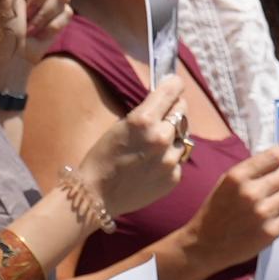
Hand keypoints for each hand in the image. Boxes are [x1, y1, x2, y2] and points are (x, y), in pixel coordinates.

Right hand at [70, 72, 194, 227]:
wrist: (97, 195)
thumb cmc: (102, 156)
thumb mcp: (121, 125)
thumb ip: (147, 113)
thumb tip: (166, 101)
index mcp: (144, 120)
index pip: (173, 90)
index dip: (173, 85)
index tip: (173, 84)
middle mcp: (162, 137)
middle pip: (182, 111)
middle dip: (173, 109)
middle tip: (164, 113)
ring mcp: (170, 160)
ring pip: (182, 137)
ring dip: (172, 137)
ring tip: (152, 147)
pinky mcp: (174, 177)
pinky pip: (178, 159)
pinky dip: (168, 158)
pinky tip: (151, 165)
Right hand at [180, 144, 278, 277]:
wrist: (206, 245)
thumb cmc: (216, 210)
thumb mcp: (226, 183)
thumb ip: (250, 171)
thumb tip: (278, 160)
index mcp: (237, 177)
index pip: (272, 157)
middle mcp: (251, 193)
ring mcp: (263, 213)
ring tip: (278, 198)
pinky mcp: (271, 231)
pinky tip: (272, 216)